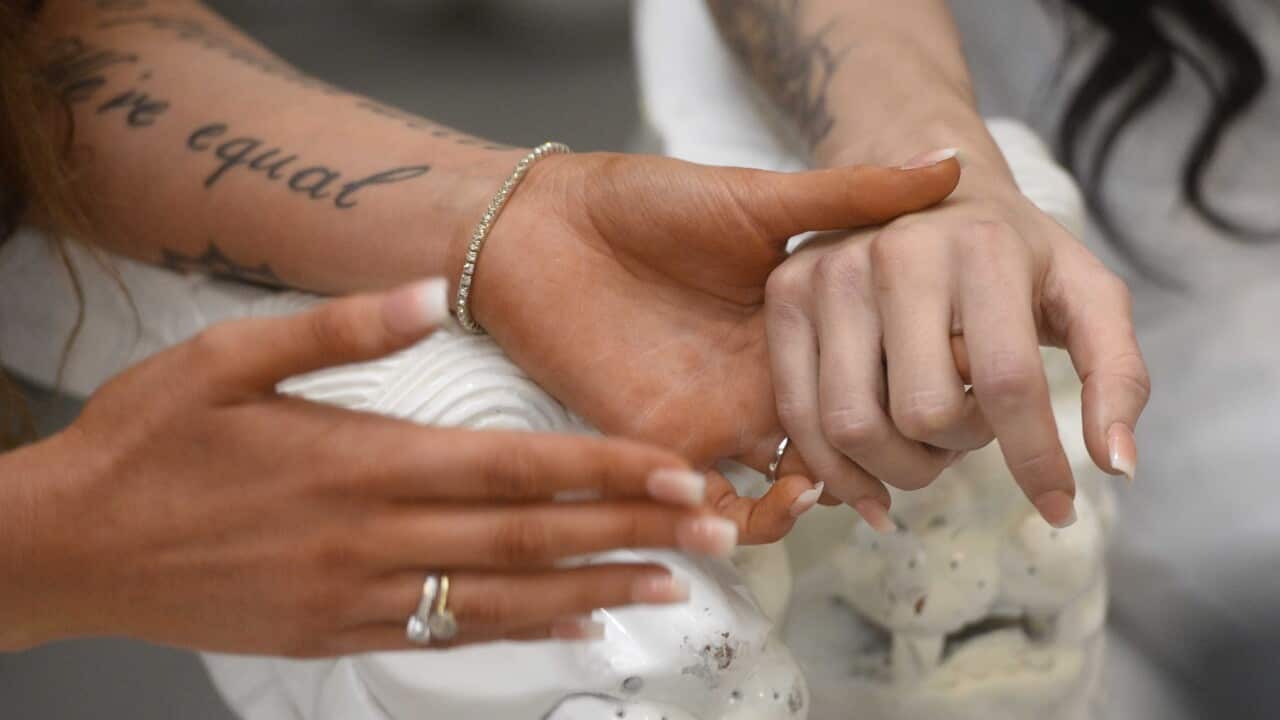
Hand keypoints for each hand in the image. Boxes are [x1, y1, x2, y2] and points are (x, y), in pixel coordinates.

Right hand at [2, 281, 757, 656]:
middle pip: (529, 538)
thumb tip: (426, 289)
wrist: (68, 549)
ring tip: (669, 587)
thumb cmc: (144, 446)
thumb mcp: (224, 359)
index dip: (606, 469)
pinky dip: (518, 633)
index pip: (513, 468)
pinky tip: (570, 628)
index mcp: (360, 462)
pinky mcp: (336, 634)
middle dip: (632, 530)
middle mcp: (372, 537)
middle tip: (715, 531)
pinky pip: (445, 635)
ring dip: (594, 591)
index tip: (679, 470)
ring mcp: (358, 597)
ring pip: (502, 599)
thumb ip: (336, 326)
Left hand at [468, 151, 961, 482]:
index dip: (916, 395)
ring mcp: (715, 416)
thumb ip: (847, 196)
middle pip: (841, 442)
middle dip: (881, 462)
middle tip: (913, 462)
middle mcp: (762, 380)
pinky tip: (782, 500)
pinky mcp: (662, 444)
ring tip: (840, 487)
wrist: (541, 225)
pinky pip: (711, 505)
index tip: (961, 398)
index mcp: (795, 326)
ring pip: (785, 487)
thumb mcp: (757, 197)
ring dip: (823, 498)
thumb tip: (950, 166)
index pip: (872, 377)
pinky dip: (747, 521)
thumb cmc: (642, 202)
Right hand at [763, 176, 1149, 529]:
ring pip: (852, 426)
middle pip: (924, 415)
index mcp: (983, 247)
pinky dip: (834, 471)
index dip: (1036, 461)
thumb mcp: (1086, 296)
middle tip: (968, 430)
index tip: (1058, 510)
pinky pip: (797, 415)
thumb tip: (1115, 467)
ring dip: (896, 464)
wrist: (917, 182)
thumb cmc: (1012, 254)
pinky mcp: (785, 293)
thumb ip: (1117, 376)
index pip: (1008, 383)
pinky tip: (869, 482)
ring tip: (920, 439)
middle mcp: (897, 252)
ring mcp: (829, 271)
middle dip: (956, 451)